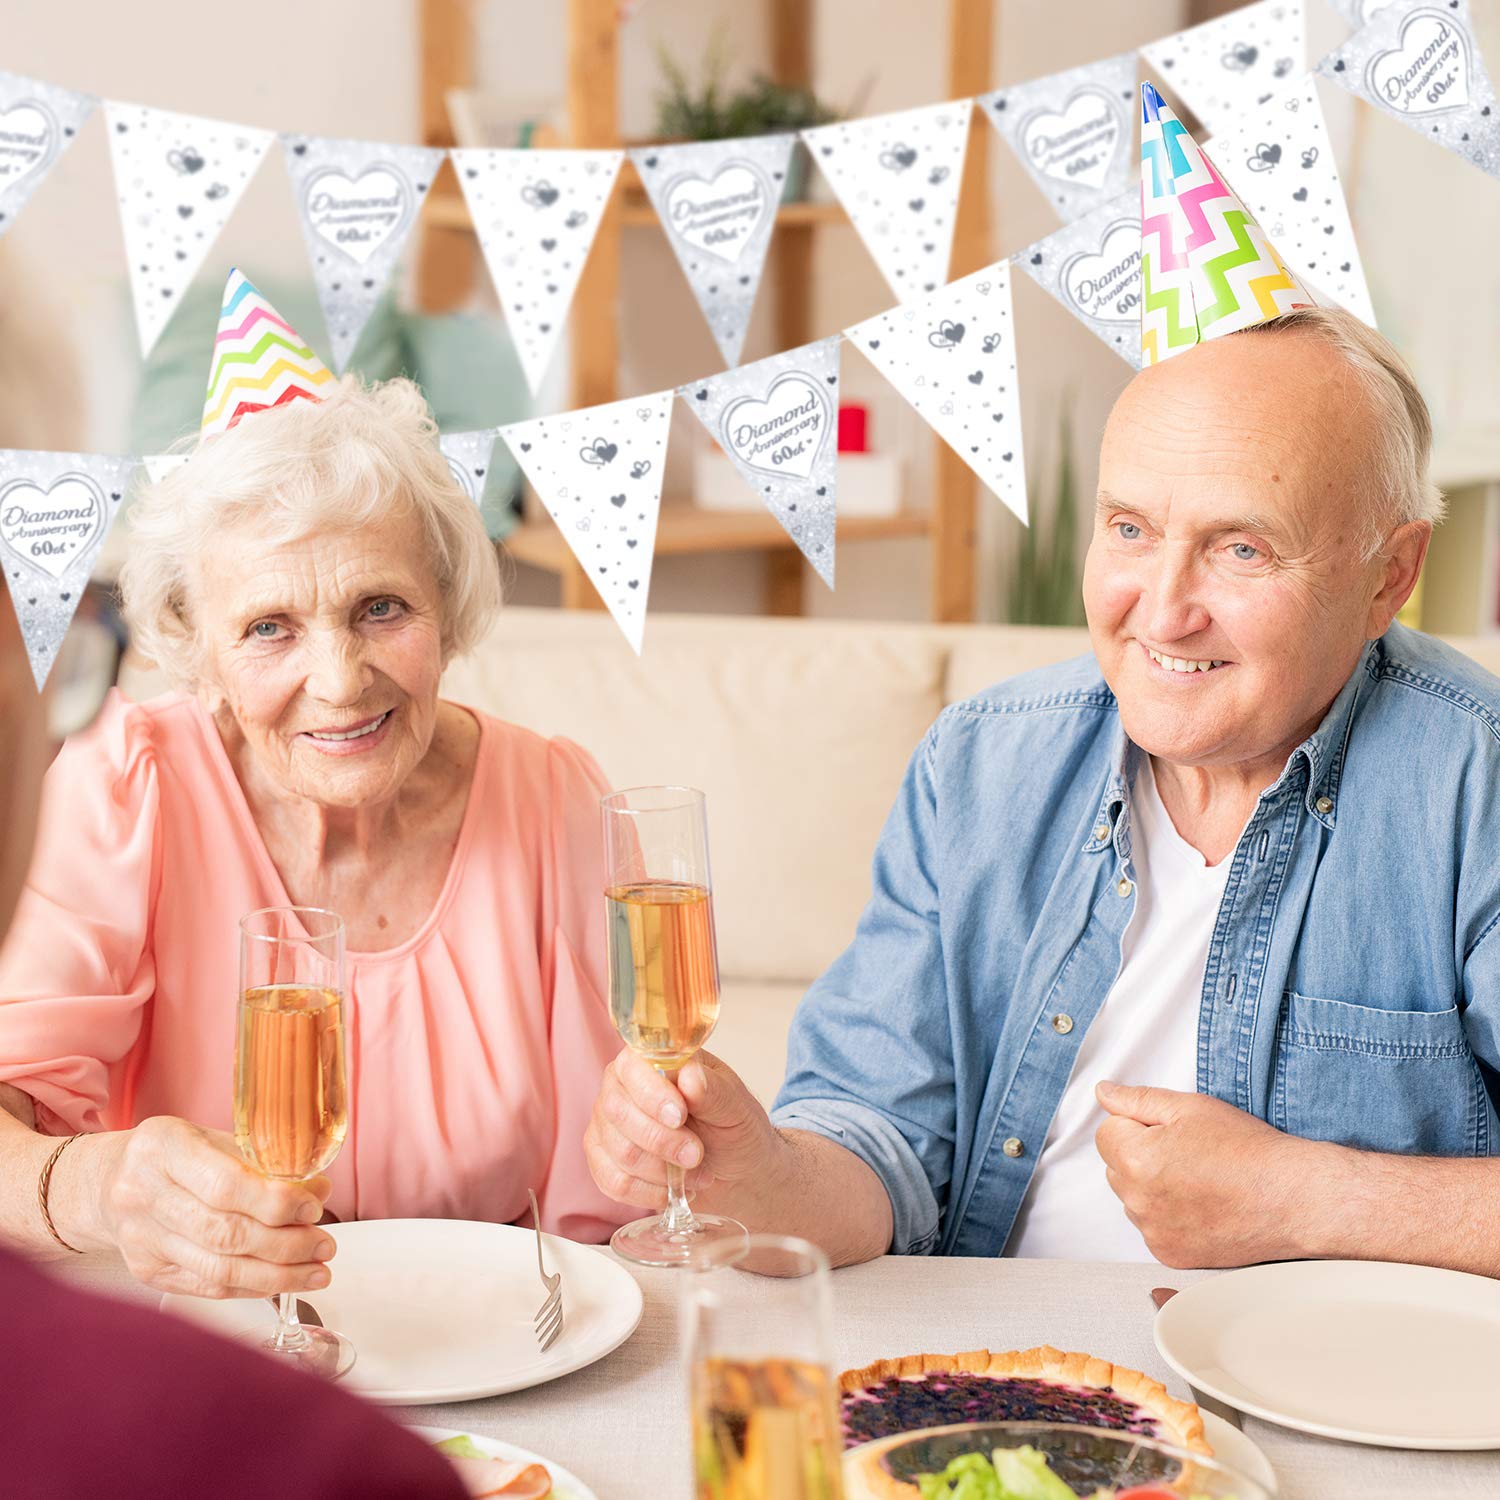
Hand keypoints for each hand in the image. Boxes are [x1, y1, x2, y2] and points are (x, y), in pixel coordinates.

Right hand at [95, 1115, 335, 1298]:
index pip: (226, 1184)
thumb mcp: (210, 1138)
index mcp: (163, 1148)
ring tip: (316, 1272)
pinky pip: (206, 1286)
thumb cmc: (172, 1155)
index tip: (313, 1208)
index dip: (276, 1202)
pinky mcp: (146, 1271)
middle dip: (285, 1245)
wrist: (106, 1183)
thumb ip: (262, 1161)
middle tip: (325, 1246)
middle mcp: (143, 1194)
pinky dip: (251, 1286)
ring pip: (217, 1268)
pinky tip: (282, 1281)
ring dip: (276, 1275)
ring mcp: (141, 1239)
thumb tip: (319, 1190)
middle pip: (224, 1233)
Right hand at [584, 1049, 782, 1212]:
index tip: (681, 1116)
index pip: (632, 1067)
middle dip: (662, 1140)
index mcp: (651, 1059)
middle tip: (696, 1154)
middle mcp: (620, 1086)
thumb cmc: (732, 1127)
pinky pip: (613, 1182)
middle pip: (618, 1111)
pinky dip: (649, 1192)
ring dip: (662, 1170)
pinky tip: (672, 1189)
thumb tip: (690, 1076)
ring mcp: (606, 1124)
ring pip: (620, 1151)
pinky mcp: (602, 1161)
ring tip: (696, 1171)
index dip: (652, 1093)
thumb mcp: (735, 1106)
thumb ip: (713, 1090)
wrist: (734, 1169)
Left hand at [1094, 1082, 1317, 1268]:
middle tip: (1187, 1151)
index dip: (1136, 1124)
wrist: (1291, 1198)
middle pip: (1116, 1166)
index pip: (1106, 1133)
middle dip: (1140, 1153)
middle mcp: (1138, 1201)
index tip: (1169, 1129)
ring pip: (1133, 1197)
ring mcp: (1154, 1232)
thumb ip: (1136, 1099)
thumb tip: (1103, 1093)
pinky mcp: (1170, 1254)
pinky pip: (1151, 1226)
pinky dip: (1167, 1215)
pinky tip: (1200, 1204)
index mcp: (1136, 1159)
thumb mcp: (1189, 1107)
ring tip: (1197, 1178)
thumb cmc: (1246, 1149)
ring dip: (1150, 1186)